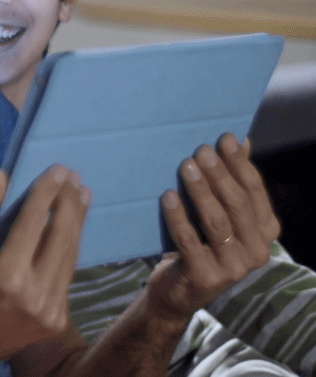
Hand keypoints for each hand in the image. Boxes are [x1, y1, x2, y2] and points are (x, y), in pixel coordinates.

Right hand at [0, 166, 90, 373]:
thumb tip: (0, 177)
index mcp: (5, 278)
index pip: (33, 223)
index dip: (46, 193)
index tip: (56, 170)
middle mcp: (34, 297)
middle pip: (61, 237)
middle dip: (68, 203)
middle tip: (72, 176)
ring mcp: (49, 312)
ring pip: (70, 256)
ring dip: (76, 223)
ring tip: (80, 195)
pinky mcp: (55, 321)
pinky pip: (66, 275)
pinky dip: (68, 248)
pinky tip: (70, 228)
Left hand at [147, 133, 280, 322]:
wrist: (175, 293)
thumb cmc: (198, 245)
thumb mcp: (218, 215)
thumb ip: (232, 182)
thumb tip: (242, 140)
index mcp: (265, 232)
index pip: (254, 192)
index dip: (240, 164)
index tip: (224, 139)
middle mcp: (257, 251)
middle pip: (237, 204)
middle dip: (219, 174)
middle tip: (201, 150)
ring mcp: (234, 268)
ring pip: (216, 222)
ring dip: (200, 191)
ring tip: (185, 166)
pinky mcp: (206, 278)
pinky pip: (190, 241)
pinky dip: (178, 217)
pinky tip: (167, 196)